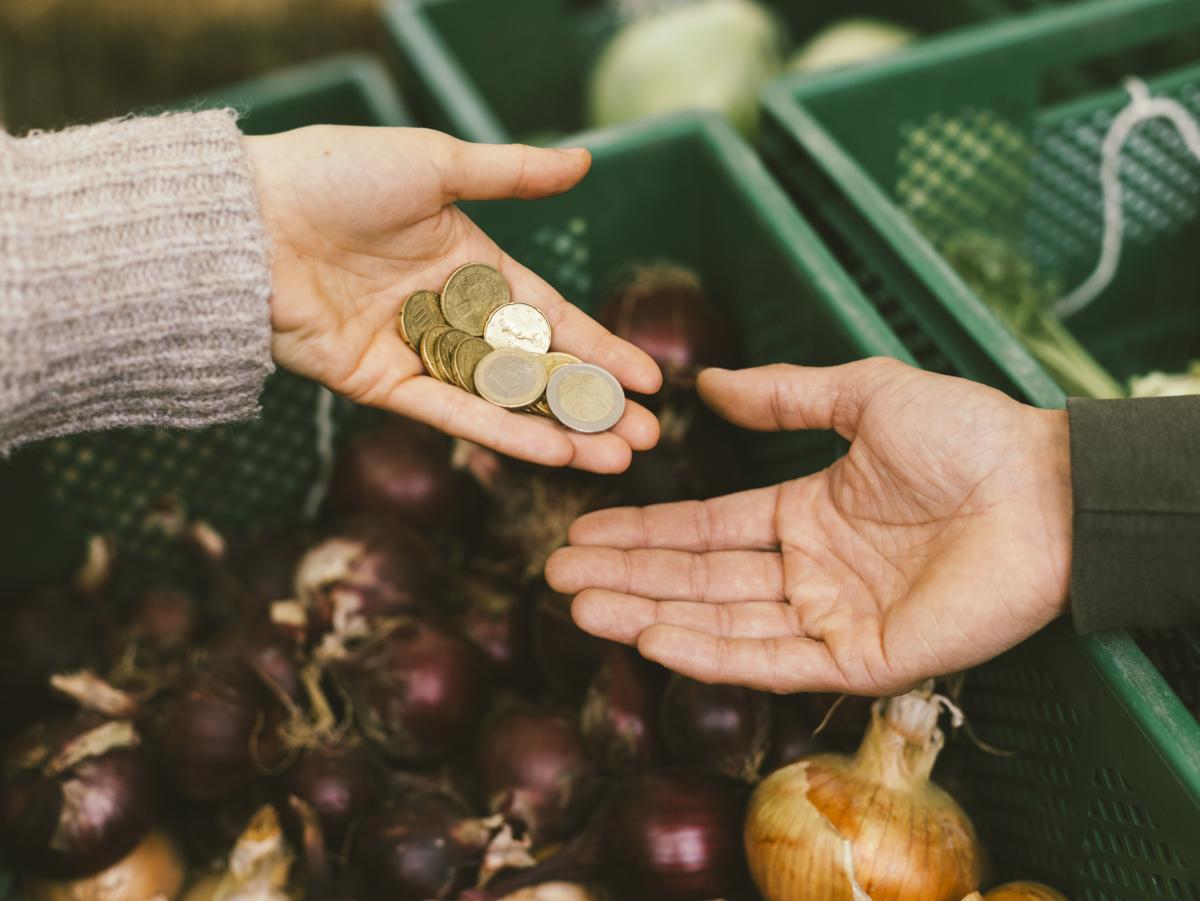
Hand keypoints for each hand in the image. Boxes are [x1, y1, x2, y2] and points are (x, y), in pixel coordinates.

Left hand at [245, 127, 660, 472]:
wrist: (246, 217)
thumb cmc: (337, 176)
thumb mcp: (436, 165)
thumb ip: (511, 175)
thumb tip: (584, 161)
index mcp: (470, 264)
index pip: (552, 318)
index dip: (600, 350)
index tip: (649, 381)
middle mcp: (450, 315)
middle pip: (537, 371)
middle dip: (593, 404)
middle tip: (650, 438)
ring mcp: (417, 354)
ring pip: (503, 403)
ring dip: (561, 432)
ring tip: (617, 458)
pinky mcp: (380, 386)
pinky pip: (451, 414)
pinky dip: (502, 435)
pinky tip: (555, 454)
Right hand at [546, 358, 1071, 694]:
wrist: (1048, 489)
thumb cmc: (966, 436)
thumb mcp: (863, 395)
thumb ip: (785, 396)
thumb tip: (711, 384)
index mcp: (805, 516)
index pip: (705, 531)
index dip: (643, 534)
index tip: (582, 533)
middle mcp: (809, 572)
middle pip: (698, 581)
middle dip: (626, 579)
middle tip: (556, 578)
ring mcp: (832, 619)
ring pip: (721, 624)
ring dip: (648, 616)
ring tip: (579, 608)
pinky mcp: (861, 660)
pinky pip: (770, 661)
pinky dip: (707, 654)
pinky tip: (648, 637)